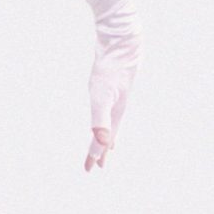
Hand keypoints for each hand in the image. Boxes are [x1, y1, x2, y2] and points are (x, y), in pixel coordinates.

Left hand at [85, 13, 142, 171]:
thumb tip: (102, 144)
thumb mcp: (102, 97)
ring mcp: (116, 98)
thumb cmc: (111, 70)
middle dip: (102, 149)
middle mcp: (117, 108)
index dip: (95, 154)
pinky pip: (111, 109)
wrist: (124, 44)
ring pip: (111, 122)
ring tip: (107, 145)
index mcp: (114, 114)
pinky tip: (108, 113)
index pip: (102, 140)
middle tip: (97, 163)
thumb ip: (100, 120)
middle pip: (108, 134)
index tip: (89, 168)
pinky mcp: (114, 87)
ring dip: (107, 135)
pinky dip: (108, 118)